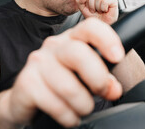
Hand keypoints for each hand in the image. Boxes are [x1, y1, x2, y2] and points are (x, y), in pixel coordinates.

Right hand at [2, 18, 124, 127]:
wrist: (28, 98)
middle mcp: (54, 46)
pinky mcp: (26, 82)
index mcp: (74, 38)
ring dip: (83, 105)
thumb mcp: (89, 74)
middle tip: (103, 92)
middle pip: (79, 54)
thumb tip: (114, 88)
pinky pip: (55, 105)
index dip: (107, 39)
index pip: (90, 27)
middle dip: (98, 79)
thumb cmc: (65, 82)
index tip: (117, 57)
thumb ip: (106, 77)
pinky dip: (68, 116)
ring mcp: (39, 62)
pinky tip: (70, 116)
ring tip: (83, 108)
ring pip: (69, 87)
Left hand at [76, 0, 118, 24]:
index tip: (89, 7)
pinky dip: (103, 8)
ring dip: (98, 7)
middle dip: (92, 4)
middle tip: (94, 10)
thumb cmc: (93, 16)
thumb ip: (79, 0)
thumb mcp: (82, 8)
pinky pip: (105, 1)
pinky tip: (105, 10)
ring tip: (100, 11)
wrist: (101, 25)